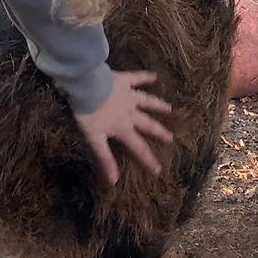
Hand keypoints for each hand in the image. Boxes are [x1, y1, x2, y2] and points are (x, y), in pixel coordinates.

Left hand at [75, 70, 172, 185]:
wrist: (87, 86)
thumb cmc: (89, 113)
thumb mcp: (94, 139)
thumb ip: (105, 158)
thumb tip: (114, 181)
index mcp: (123, 128)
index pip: (138, 147)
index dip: (148, 159)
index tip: (159, 170)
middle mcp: (130, 112)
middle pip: (147, 124)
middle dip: (159, 132)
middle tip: (171, 138)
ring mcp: (129, 95)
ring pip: (147, 101)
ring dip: (158, 105)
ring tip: (169, 108)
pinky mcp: (124, 80)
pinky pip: (137, 78)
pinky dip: (146, 77)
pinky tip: (155, 75)